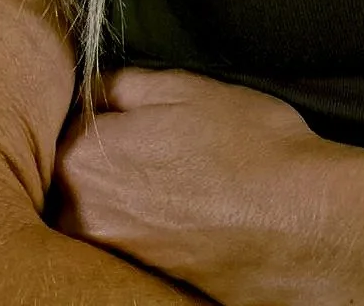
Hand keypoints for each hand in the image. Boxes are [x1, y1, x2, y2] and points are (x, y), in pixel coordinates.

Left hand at [50, 66, 330, 302]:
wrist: (297, 224)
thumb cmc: (247, 149)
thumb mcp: (184, 86)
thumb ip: (122, 84)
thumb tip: (95, 89)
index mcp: (80, 159)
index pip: (66, 125)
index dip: (103, 114)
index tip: (135, 114)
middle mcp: (80, 216)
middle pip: (74, 175)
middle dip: (106, 158)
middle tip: (159, 145)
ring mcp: (109, 254)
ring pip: (98, 212)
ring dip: (124, 195)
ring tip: (175, 181)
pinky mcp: (138, 278)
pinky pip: (126, 241)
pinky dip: (147, 226)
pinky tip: (185, 213)